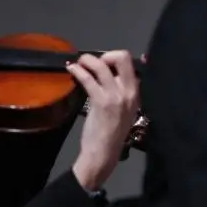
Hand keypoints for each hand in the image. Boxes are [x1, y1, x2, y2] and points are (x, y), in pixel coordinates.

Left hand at [67, 50, 139, 190]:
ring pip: (102, 65)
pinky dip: (77, 70)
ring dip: (87, 60)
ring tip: (77, 63)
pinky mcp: (101, 102)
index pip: (130, 62)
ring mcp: (116, 96)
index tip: (101, 63)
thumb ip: (120, 92)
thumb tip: (110, 75)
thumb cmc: (111, 131)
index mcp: (136, 92)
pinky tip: (71, 70)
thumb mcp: (123, 109)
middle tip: (91, 62)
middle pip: (122, 57)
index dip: (113, 57)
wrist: (105, 151)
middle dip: (104, 54)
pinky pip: (88, 79)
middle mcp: (129, 91)